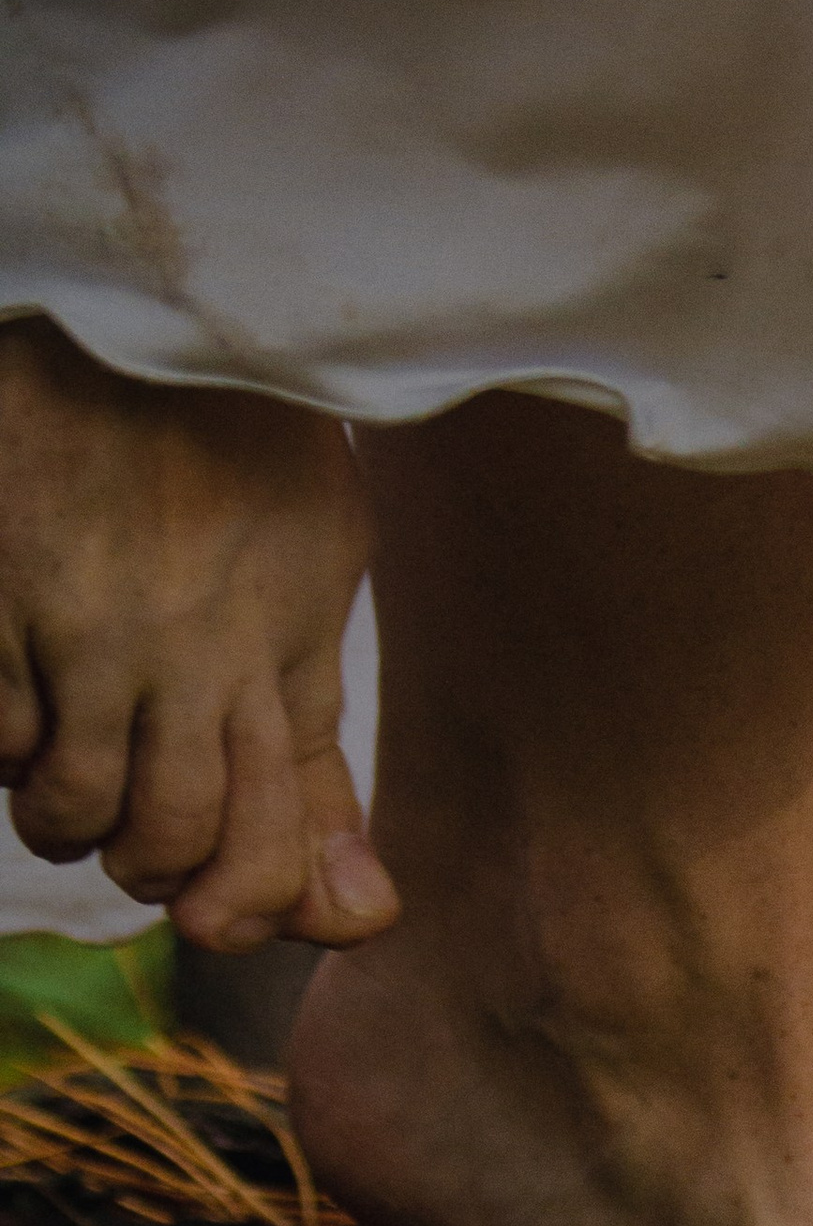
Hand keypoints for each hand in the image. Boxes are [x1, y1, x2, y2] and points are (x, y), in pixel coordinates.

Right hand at [0, 317, 397, 950]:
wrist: (133, 308)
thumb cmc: (239, 443)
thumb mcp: (316, 579)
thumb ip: (319, 752)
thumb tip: (364, 917)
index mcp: (278, 644)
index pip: (273, 840)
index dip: (250, 908)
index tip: (222, 915)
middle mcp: (187, 646)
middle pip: (170, 840)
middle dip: (154, 871)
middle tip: (140, 839)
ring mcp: (80, 624)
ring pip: (69, 808)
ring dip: (68, 820)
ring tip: (74, 771)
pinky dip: (2, 751)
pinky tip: (23, 709)